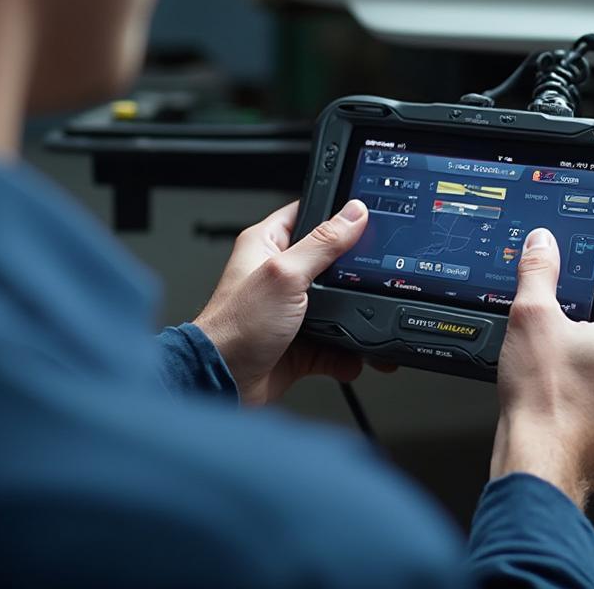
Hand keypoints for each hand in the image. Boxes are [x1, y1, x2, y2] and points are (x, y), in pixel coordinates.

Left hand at [194, 200, 369, 405]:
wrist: (223, 383)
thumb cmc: (234, 327)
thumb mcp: (285, 275)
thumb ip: (323, 244)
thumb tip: (354, 214)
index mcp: (267, 244)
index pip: (306, 213)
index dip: (334, 211)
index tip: (363, 215)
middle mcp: (278, 274)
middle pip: (328, 260)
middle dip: (352, 270)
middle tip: (370, 270)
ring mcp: (291, 309)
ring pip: (336, 304)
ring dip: (353, 315)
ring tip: (365, 316)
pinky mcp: (300, 342)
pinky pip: (335, 341)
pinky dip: (346, 351)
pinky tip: (351, 355)